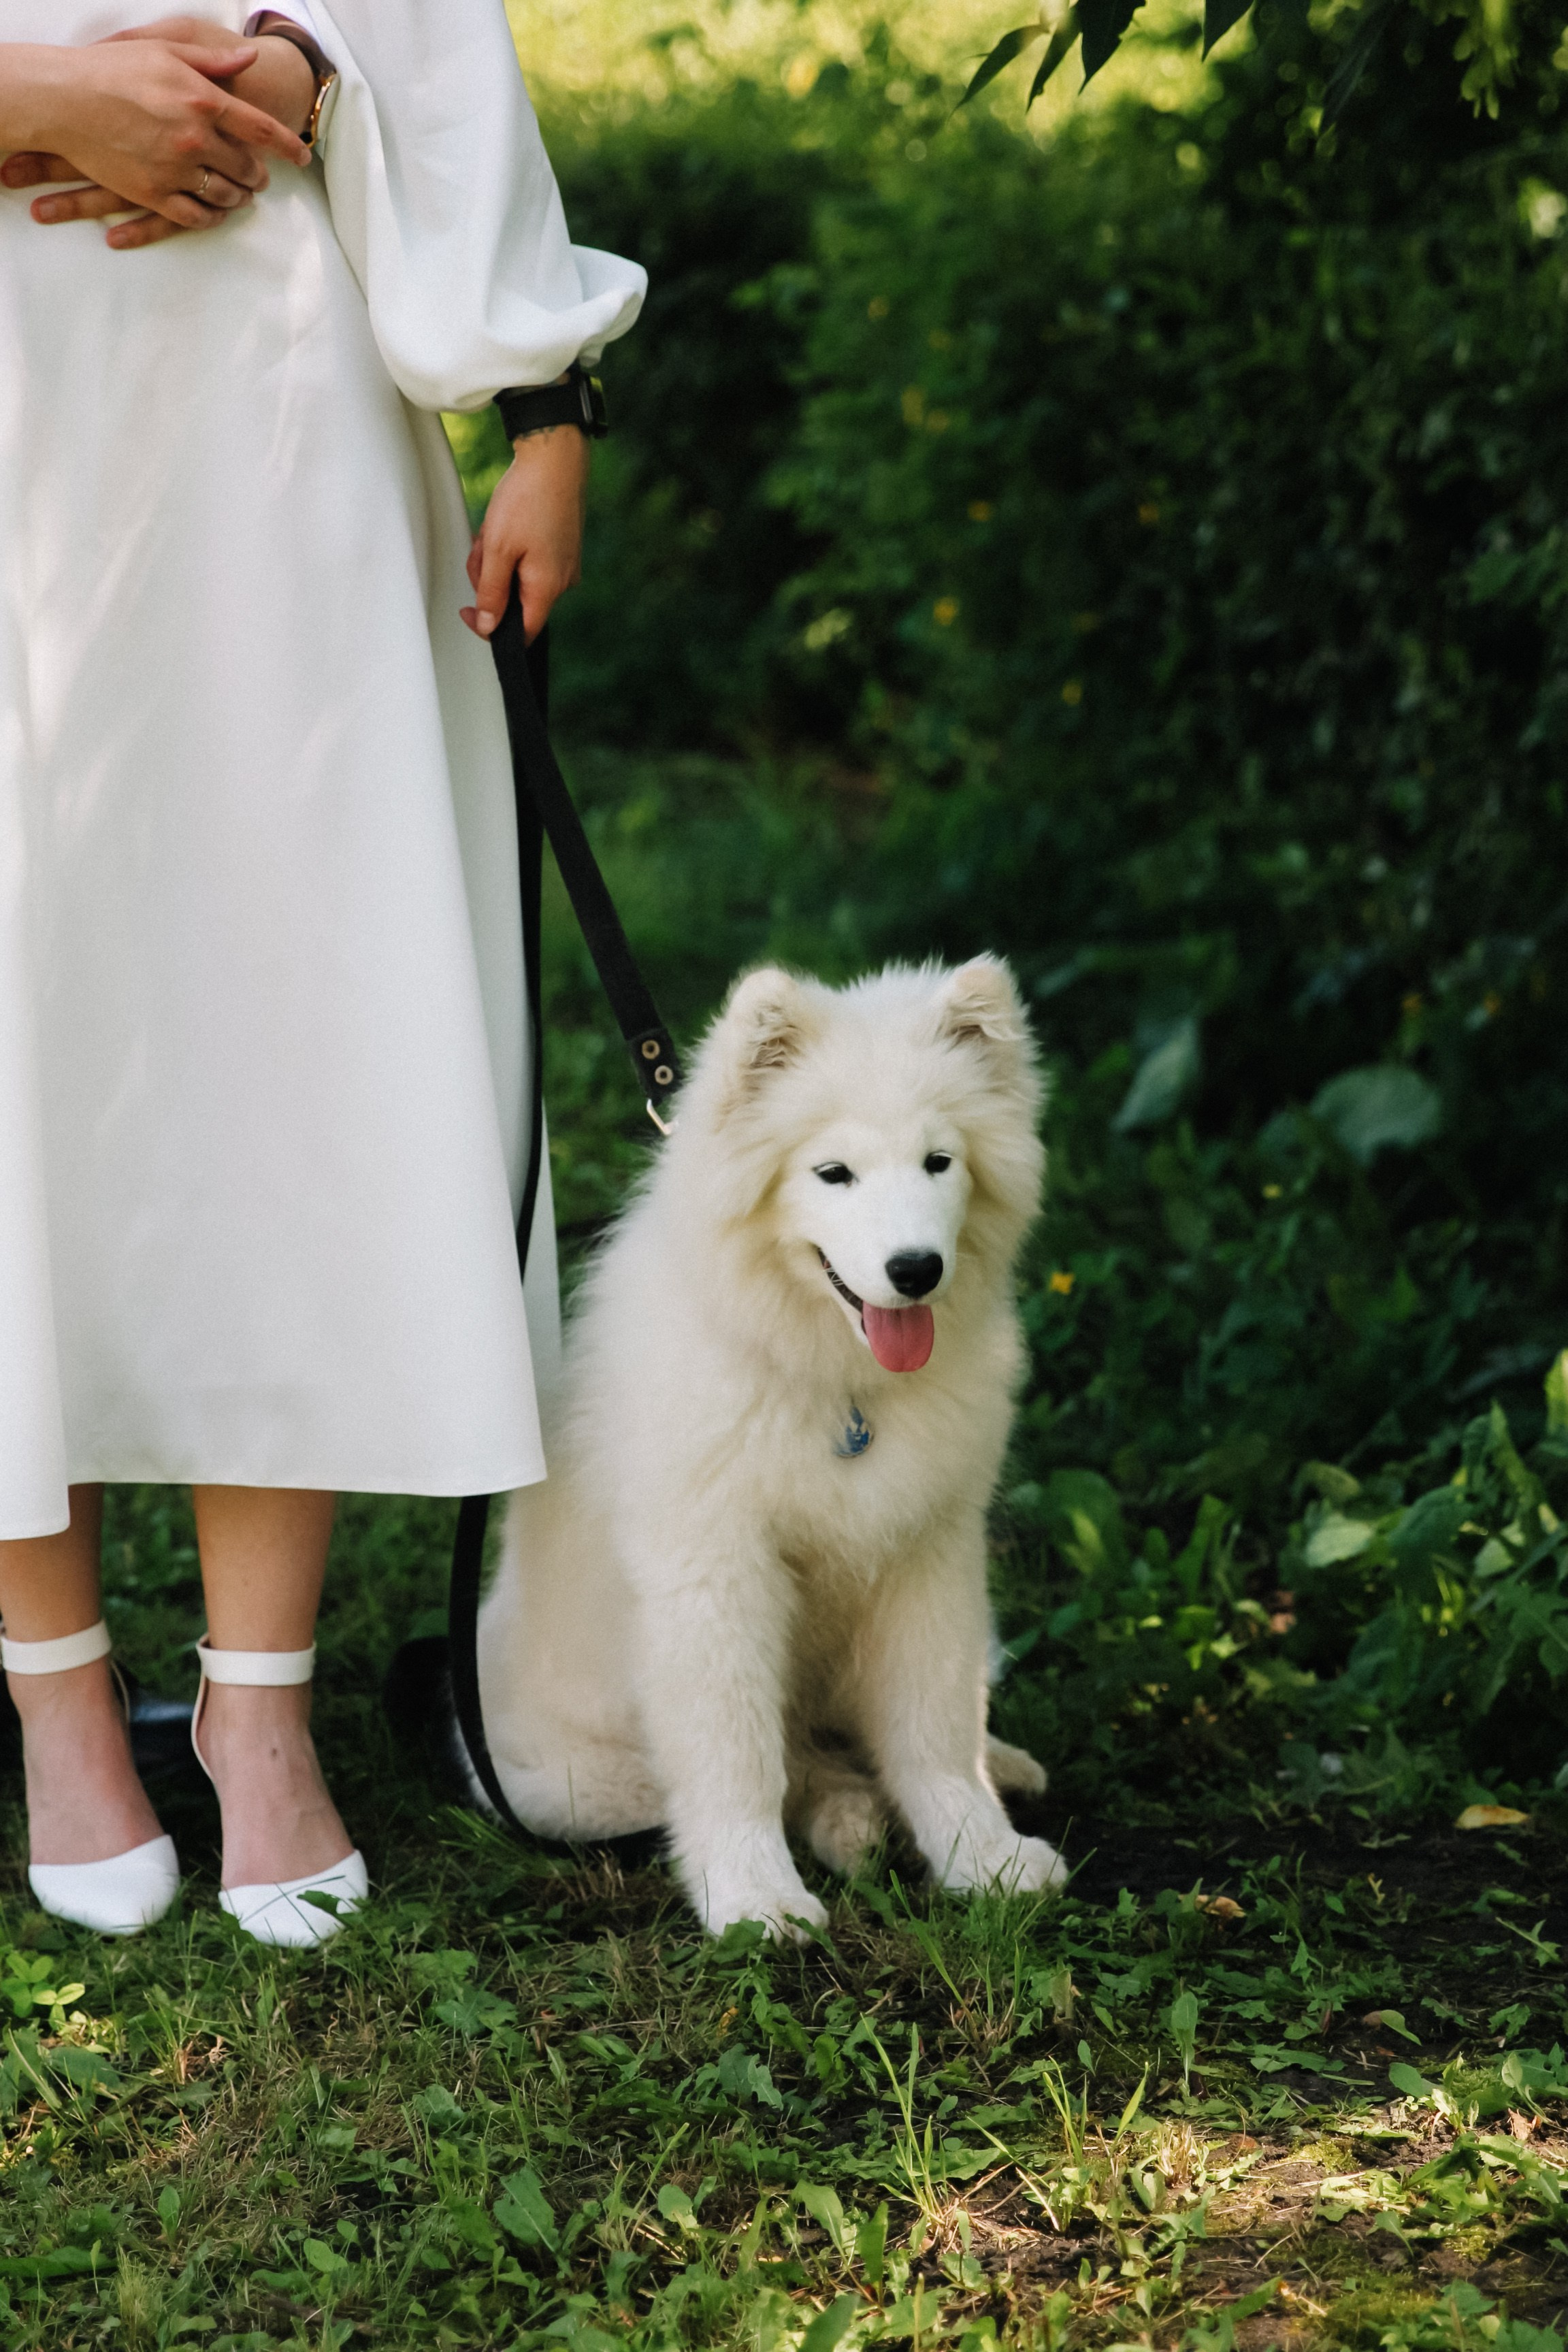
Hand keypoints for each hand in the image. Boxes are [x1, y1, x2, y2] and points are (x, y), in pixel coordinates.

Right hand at [0, 32, 308, 249]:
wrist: (63, 99)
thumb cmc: (112, 68)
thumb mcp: (165, 49)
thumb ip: (213, 60)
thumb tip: (252, 58)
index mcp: (202, 99)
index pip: (261, 129)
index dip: (288, 145)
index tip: (302, 155)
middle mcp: (195, 137)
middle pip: (246, 166)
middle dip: (259, 174)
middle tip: (261, 177)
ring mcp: (175, 169)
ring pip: (225, 194)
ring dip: (238, 197)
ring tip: (241, 194)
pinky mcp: (154, 194)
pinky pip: (196, 217)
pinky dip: (212, 217)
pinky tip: (216, 212)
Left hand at [462, 428, 590, 644]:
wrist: (555, 457)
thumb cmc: (528, 498)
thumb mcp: (498, 549)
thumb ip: (491, 593)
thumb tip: (489, 626)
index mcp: (547, 588)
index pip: (523, 632)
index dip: (491, 628)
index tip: (469, 611)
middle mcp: (563, 582)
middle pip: (516, 602)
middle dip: (490, 580)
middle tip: (481, 549)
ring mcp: (565, 564)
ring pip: (520, 578)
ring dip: (498, 560)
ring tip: (494, 528)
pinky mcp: (564, 547)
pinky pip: (532, 561)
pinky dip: (512, 548)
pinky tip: (507, 524)